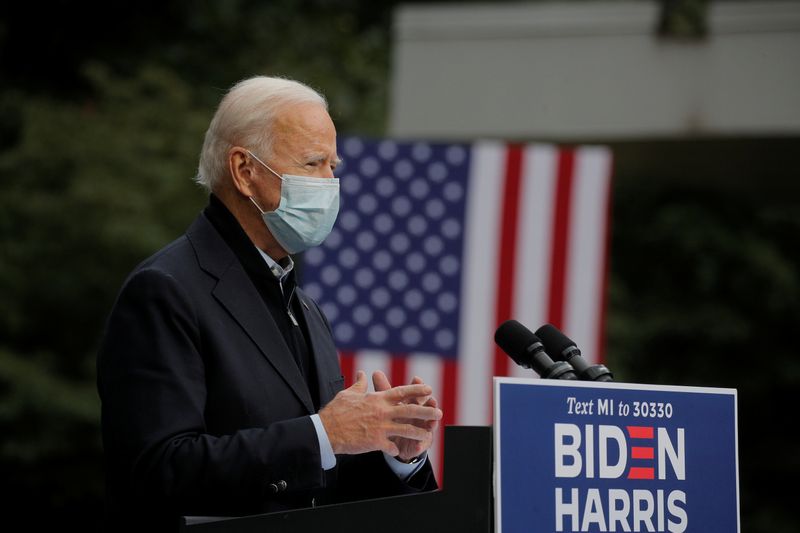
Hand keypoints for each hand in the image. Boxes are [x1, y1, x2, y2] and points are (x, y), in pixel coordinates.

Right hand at [318, 370, 442, 456]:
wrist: (327, 431)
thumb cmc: (336, 411)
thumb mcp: (348, 394)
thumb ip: (359, 384)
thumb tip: (362, 374)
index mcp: (377, 399)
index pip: (401, 392)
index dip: (416, 389)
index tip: (428, 388)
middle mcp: (382, 412)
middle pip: (410, 410)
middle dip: (426, 411)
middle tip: (439, 413)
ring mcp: (381, 428)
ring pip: (406, 429)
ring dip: (419, 432)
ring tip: (428, 435)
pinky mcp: (376, 442)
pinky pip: (391, 446)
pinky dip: (395, 449)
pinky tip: (398, 451)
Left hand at [372, 370, 439, 461]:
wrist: (395, 440)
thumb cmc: (394, 417)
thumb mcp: (388, 404)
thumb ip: (383, 389)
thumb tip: (376, 372)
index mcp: (412, 403)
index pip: (416, 391)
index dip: (417, 385)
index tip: (416, 378)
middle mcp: (420, 414)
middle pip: (427, 406)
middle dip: (430, 403)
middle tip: (431, 400)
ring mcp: (421, 428)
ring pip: (429, 424)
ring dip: (431, 423)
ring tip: (432, 422)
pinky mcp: (419, 443)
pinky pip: (421, 444)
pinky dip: (421, 444)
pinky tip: (419, 445)